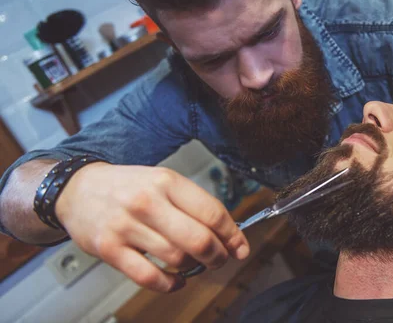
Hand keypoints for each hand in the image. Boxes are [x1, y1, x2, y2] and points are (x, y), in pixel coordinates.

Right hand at [54, 163, 249, 292]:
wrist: (77, 189)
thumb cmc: (127, 187)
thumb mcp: (162, 181)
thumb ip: (193, 204)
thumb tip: (227, 233)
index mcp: (166, 181)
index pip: (212, 212)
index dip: (232, 235)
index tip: (240, 247)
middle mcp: (147, 201)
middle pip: (198, 239)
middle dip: (218, 255)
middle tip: (220, 259)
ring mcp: (126, 226)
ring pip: (176, 258)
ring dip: (194, 268)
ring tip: (195, 265)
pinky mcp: (108, 248)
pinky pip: (148, 276)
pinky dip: (169, 284)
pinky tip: (176, 280)